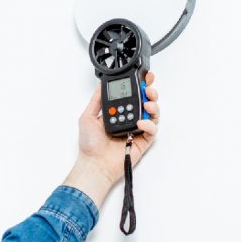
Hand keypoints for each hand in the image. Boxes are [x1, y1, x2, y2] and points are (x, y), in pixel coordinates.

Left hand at [63, 72, 159, 208]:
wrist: (94, 163)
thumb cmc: (90, 145)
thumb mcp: (87, 117)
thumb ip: (96, 100)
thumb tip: (101, 85)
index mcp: (118, 112)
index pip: (132, 95)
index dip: (139, 85)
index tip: (143, 77)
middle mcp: (129, 119)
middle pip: (146, 101)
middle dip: (150, 92)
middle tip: (148, 88)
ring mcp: (137, 130)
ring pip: (153, 114)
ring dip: (153, 105)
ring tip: (148, 103)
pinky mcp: (143, 141)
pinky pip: (152, 130)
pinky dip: (150, 124)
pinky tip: (141, 122)